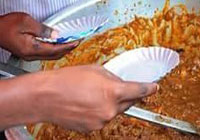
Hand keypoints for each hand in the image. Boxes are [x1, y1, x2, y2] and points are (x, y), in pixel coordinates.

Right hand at [0, 13, 78, 60]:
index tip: (77, 41)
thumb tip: (56, 34)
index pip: (55, 50)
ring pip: (49, 56)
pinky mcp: (26, 52)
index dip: (68, 46)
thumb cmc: (5, 25)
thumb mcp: (26, 22)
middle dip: (67, 49)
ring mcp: (28, 55)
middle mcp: (30, 55)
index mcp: (31, 49)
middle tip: (77, 42)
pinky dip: (53, 49)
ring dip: (61, 50)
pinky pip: (44, 53)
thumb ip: (43, 29)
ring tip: (70, 43)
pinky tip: (56, 44)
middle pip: (54, 56)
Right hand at [37, 65, 157, 131]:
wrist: (45, 97)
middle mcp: (109, 109)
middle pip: (128, 102)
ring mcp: (101, 121)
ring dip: (110, 103)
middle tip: (117, 88)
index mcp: (113, 92)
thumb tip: (121, 84)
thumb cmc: (66, 80)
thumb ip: (113, 78)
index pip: (139, 91)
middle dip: (126, 95)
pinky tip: (86, 104)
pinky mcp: (92, 128)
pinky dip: (99, 112)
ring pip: (115, 111)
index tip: (155, 88)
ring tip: (91, 94)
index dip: (149, 89)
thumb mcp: (96, 70)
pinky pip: (102, 118)